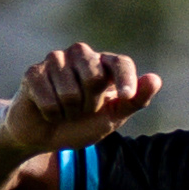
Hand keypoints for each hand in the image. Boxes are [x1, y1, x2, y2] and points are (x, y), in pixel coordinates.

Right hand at [2, 42, 159, 155]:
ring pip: (70, 92)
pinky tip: (48, 110)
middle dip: (90, 104)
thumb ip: (134, 100)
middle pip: (94, 77)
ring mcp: (54, 60)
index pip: (121, 63)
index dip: (126, 79)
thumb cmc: (83, 123)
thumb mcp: (113, 116)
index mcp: (104, 63)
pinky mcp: (33, 73)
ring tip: (65, 109)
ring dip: (69, 111)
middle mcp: (80, 54)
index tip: (126, 96)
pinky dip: (52, 114)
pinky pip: (49, 100)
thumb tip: (155, 79)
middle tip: (83, 109)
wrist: (46, 135)